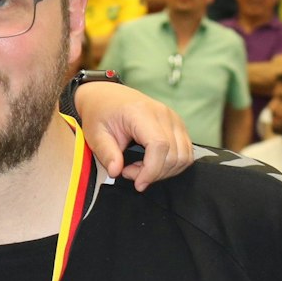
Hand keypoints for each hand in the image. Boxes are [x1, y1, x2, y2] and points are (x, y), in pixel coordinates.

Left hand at [73, 81, 192, 189]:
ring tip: (139, 168)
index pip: (159, 145)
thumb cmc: (101, 112)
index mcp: (141, 112)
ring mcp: (174, 119)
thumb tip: (116, 171)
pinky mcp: (178, 126)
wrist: (106, 96)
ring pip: (184, 156)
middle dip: (154, 173)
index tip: (137, 184)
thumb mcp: (95, 134)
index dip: (152, 170)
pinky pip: (185, 153)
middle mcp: (163, 114)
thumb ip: (106, 153)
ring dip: (164, 171)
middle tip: (129, 172)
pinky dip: (171, 165)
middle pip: (174, 154)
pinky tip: (151, 163)